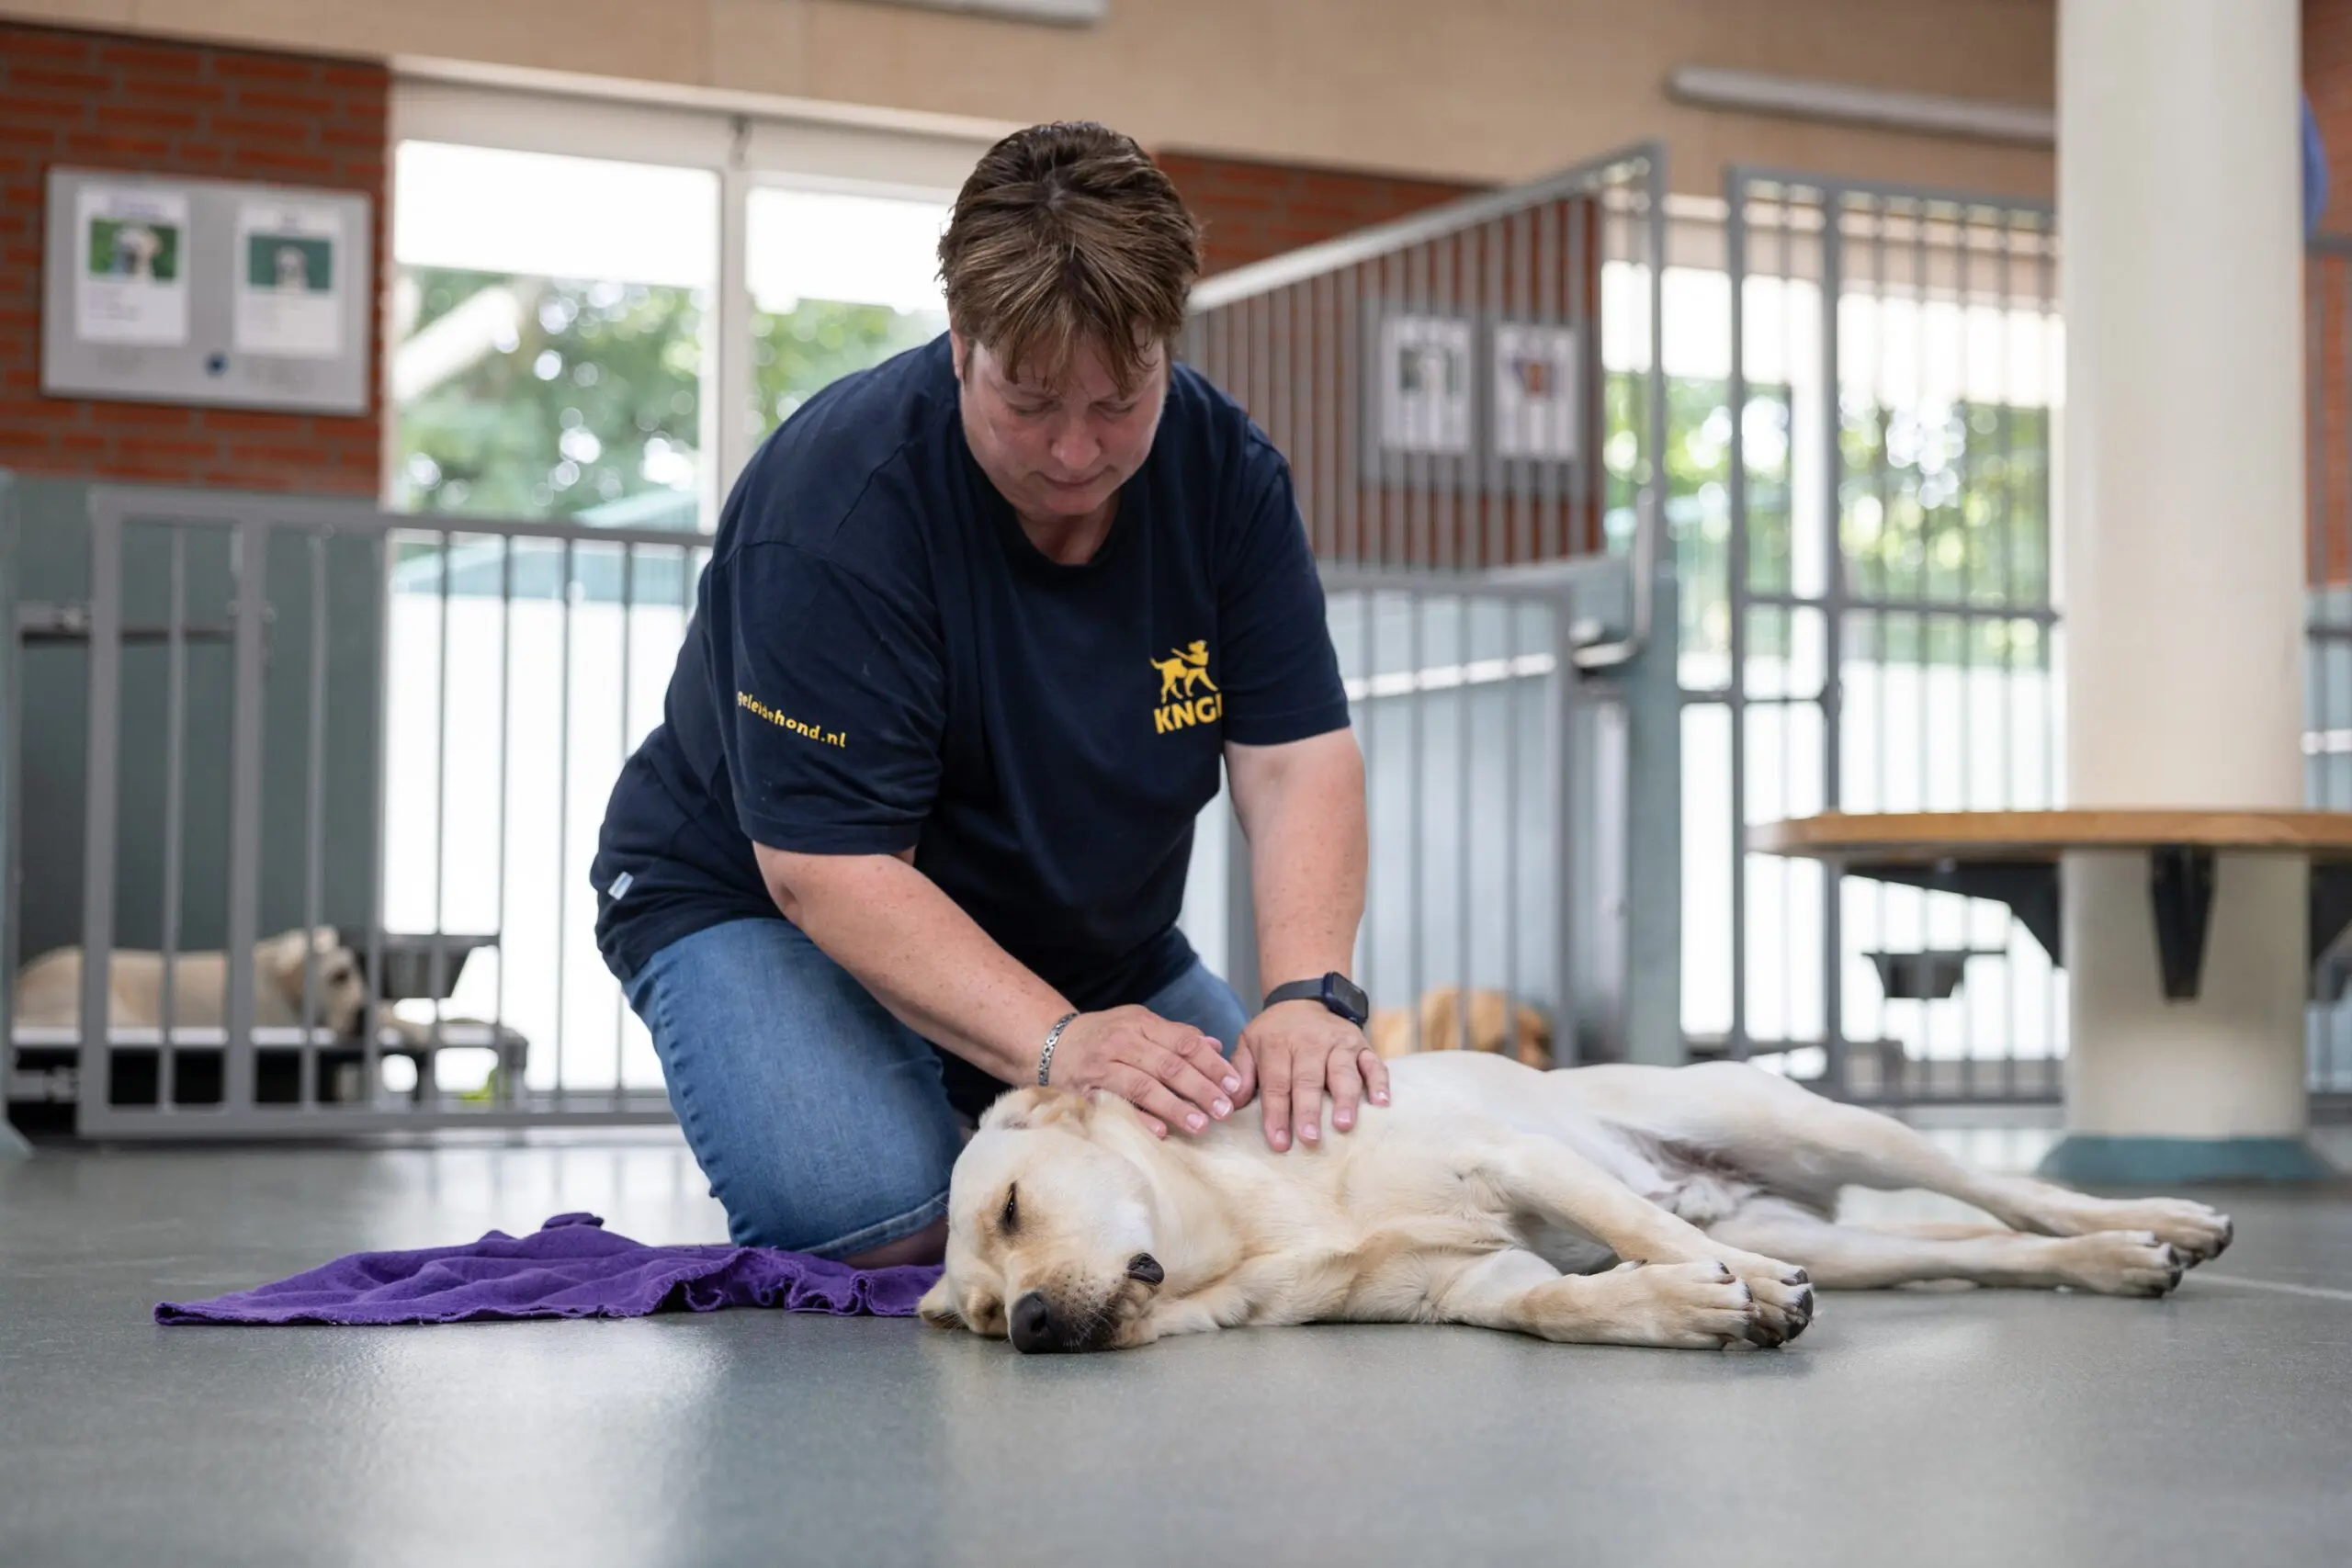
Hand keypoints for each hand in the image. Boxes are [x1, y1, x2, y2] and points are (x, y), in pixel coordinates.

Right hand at [1047, 1006, 1242, 1138]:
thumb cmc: (1104, 1036)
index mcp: (1142, 1024)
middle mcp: (1123, 1042)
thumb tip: (1216, 1045)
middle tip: (1225, 1109)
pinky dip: (1139, 1118)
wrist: (1051, 1043)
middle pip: (1169, 1065)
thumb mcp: (1139, 1025)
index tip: (1234, 1084)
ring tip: (1201, 1124)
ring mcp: (1103, 1066)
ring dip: (1175, 1106)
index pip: (1184, 1043)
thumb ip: (1177, 1035)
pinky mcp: (1086, 1090)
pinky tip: (1160, 1131)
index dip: (1212, 1064)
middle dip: (1201, 1088)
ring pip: (1145, 1085)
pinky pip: (1117, 1105)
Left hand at [1235, 999, 1389, 1151]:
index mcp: (1278, 1044)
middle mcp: (1310, 1043)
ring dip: (1344, 1099)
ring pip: (1343, 1072)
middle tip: (1309, 1138)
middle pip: (1308, 1080)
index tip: (1279, 1142)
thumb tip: (1231, 1104)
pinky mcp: (1362, 1044)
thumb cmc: (1275, 1032)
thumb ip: (1239, 1072)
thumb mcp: (1248, 1042)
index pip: (1276, 1083)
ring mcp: (1339, 1043)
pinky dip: (1379, 1083)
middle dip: (1308, 1110)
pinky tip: (1381, 1104)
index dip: (1277, 1113)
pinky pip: (1374, 1063)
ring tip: (1343, 1125)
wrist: (1304, 998)